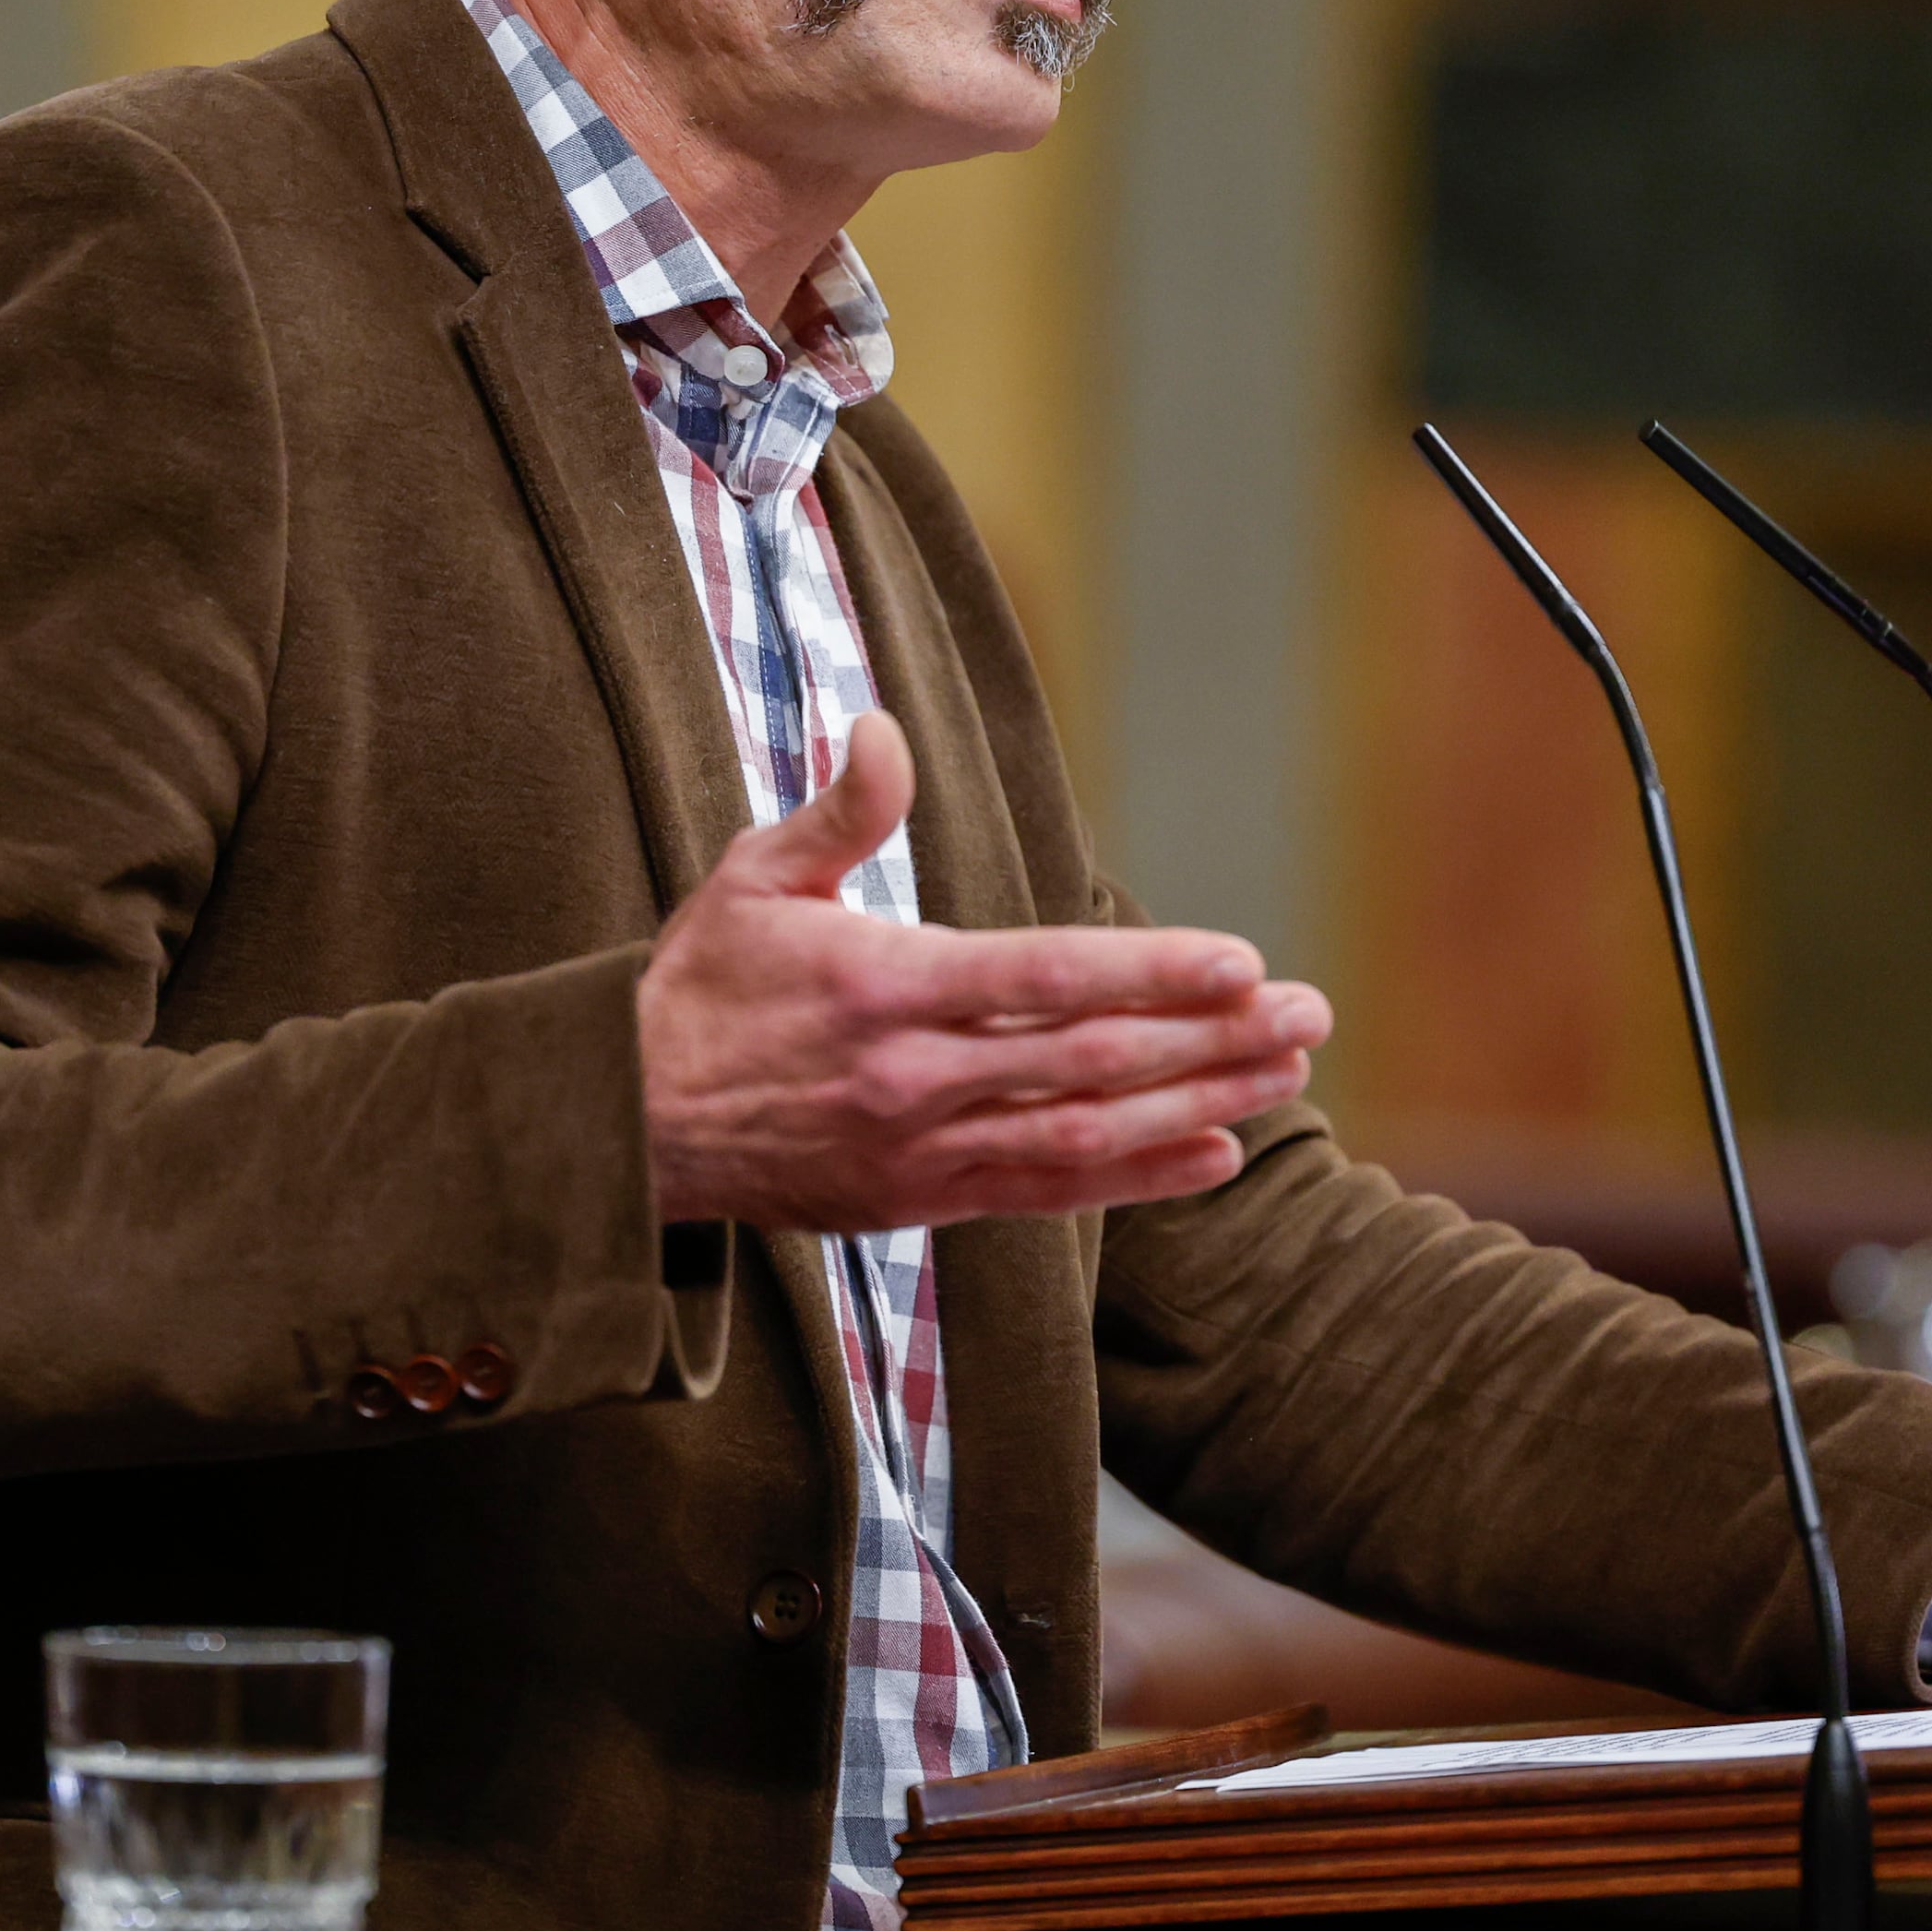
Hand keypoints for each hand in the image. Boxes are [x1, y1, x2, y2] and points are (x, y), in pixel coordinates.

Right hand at [636, 711, 1330, 1234]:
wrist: (622, 1127)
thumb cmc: (697, 988)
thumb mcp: (752, 878)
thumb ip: (839, 809)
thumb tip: (884, 728)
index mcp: (879, 984)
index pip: (1043, 977)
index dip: (1152, 972)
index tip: (1241, 962)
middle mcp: (910, 1077)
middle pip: (1091, 1060)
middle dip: (1211, 1038)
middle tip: (1309, 1014)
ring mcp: (918, 1150)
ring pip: (1085, 1133)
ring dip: (1198, 1105)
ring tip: (1284, 1073)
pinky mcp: (916, 1202)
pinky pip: (1047, 1194)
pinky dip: (1136, 1177)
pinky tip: (1213, 1153)